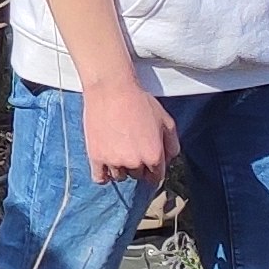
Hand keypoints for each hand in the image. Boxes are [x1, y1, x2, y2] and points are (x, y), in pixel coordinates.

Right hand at [77, 71, 179, 187]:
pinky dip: (103, 175)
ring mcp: (114, 161)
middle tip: (131, 146)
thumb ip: (172, 145)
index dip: (153, 169)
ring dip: (120, 167)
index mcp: (154, 155)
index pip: (156, 177)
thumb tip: (168, 160)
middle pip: (137, 175)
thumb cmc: (139, 101)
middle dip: (137, 165)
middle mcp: (135, 162)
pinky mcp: (96, 157)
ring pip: (119, 176)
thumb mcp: (166, 120)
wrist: (111, 89)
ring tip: (117, 148)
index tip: (148, 162)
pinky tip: (105, 165)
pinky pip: (100, 178)